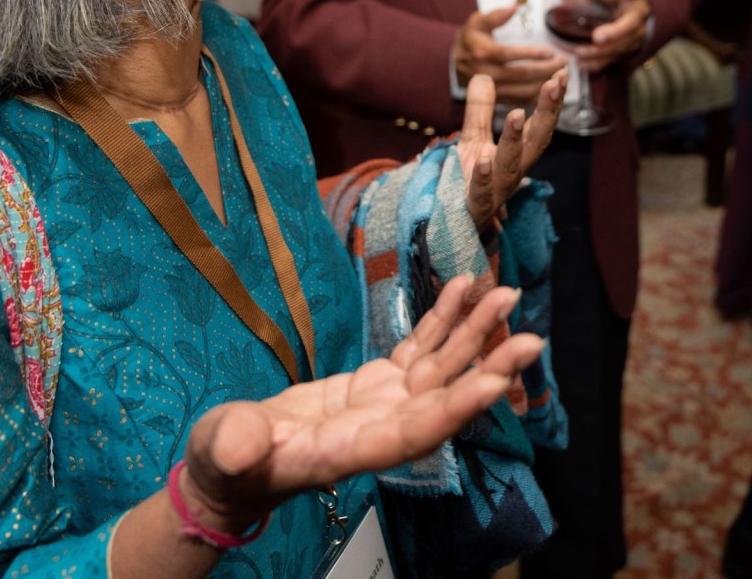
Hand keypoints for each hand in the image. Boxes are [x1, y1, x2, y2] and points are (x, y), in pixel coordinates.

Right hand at [180, 275, 541, 533]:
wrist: (232, 463)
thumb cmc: (225, 463)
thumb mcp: (221, 452)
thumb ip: (233, 446)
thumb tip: (241, 441)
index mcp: (347, 452)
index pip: (410, 436)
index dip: (452, 412)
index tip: (493, 385)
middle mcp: (379, 430)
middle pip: (443, 401)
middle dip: (487, 370)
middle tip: (530, 340)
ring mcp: (383, 405)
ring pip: (440, 370)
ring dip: (475, 334)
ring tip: (505, 295)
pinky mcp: (377, 384)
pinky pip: (419, 349)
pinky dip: (443, 320)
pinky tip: (464, 289)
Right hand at [452, 4, 562, 104]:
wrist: (454, 64)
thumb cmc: (470, 40)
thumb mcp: (476, 22)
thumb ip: (496, 15)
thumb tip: (514, 7)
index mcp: (482, 53)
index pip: (509, 54)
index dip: (532, 54)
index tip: (551, 51)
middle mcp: (486, 74)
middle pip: (521, 75)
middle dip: (546, 69)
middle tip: (564, 62)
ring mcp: (492, 90)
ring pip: (524, 91)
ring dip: (546, 84)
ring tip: (562, 74)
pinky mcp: (498, 99)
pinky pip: (521, 100)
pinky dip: (539, 95)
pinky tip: (553, 88)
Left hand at [458, 71, 565, 229]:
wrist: (451, 223)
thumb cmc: (467, 181)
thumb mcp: (472, 140)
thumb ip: (479, 111)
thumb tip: (483, 76)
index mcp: (518, 156)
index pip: (540, 125)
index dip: (552, 101)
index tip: (562, 74)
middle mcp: (513, 172)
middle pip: (536, 142)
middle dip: (547, 113)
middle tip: (554, 84)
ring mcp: (496, 190)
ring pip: (510, 166)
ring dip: (515, 141)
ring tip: (517, 114)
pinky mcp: (474, 206)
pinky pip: (480, 193)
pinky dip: (482, 177)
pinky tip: (481, 160)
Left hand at [564, 0, 651, 70]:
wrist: (636, 8)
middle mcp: (639, 13)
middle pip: (630, 24)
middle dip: (614, 32)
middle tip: (597, 37)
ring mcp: (637, 33)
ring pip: (622, 45)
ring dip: (601, 51)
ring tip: (579, 51)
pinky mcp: (630, 48)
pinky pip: (614, 58)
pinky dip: (597, 62)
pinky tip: (581, 63)